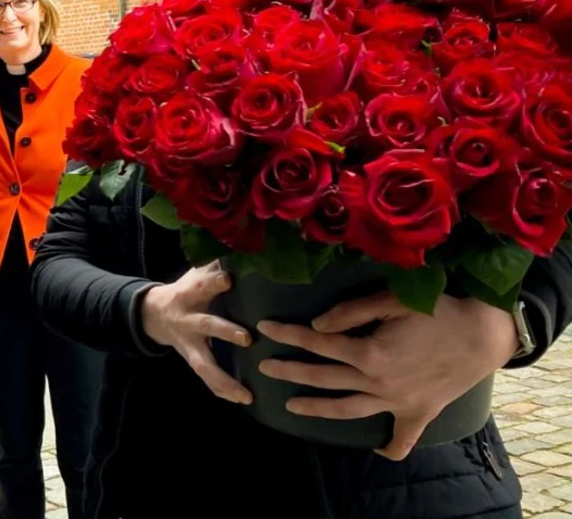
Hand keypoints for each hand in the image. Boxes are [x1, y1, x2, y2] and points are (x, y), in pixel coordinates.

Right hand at [140, 262, 252, 404]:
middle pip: (207, 325)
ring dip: (224, 378)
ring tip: (245, 394)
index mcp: (192, 292)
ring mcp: (189, 342)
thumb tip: (244, 244)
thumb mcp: (196, 273)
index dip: (215, 280)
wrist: (154, 313)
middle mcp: (189, 318)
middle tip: (248, 338)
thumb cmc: (187, 290)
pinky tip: (242, 400)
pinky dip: (223, 390)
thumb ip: (217, 264)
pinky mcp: (192, 358)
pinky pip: (207, 378)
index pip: (203, 284)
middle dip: (225, 331)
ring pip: (204, 362)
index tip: (230, 278)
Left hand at [256, 290, 519, 460]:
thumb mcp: (391, 300)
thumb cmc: (437, 310)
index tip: (265, 327)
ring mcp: (397, 402)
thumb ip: (351, 312)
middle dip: (290, 372)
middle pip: (324, 378)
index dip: (288, 333)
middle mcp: (378, 383)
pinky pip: (402, 438)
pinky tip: (377, 450)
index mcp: (369, 353)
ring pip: (348, 410)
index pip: (317, 343)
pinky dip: (390, 447)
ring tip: (292, 407)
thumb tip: (317, 325)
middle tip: (264, 368)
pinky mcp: (419, 412)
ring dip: (318, 408)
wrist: (485, 334)